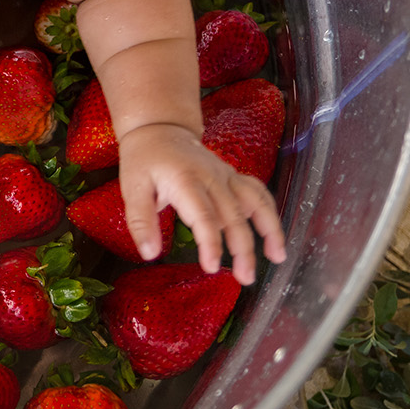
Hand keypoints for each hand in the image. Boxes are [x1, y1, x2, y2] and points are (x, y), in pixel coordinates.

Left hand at [117, 123, 284, 284]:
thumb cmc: (144, 161)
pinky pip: (258, 193)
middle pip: (234, 215)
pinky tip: (274, 235)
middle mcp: (212, 178)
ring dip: (269, 230)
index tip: (212, 267)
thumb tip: (149, 254)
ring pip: (256, 202)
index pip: (204, 217)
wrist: (161, 130)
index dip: (211, 244)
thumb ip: (140, 222)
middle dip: (243, 249)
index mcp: (185, 180)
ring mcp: (226, 176)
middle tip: (245, 278)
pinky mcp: (234, 177)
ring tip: (277, 257)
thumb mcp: (131, 189)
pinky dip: (270, 213)